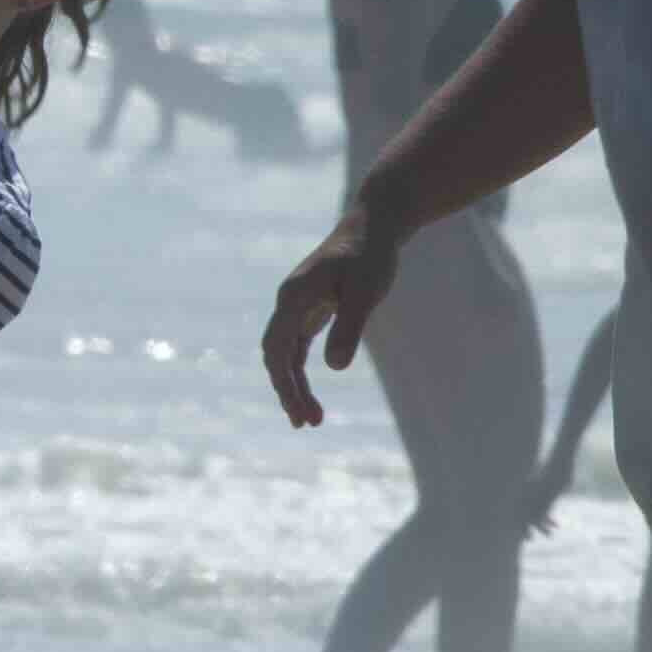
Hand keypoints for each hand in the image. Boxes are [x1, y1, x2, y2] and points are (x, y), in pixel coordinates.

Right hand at [257, 214, 396, 423]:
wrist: (375, 227)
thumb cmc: (371, 257)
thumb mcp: (365, 293)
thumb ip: (349, 328)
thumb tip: (334, 368)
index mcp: (294, 298)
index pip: (277, 349)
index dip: (285, 384)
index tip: (300, 414)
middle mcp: (288, 302)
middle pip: (276, 356)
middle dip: (288, 391)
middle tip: (307, 424)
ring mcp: (297, 306)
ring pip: (285, 354)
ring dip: (294, 386)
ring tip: (313, 419)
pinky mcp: (310, 309)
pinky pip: (296, 347)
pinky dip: (300, 372)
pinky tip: (310, 394)